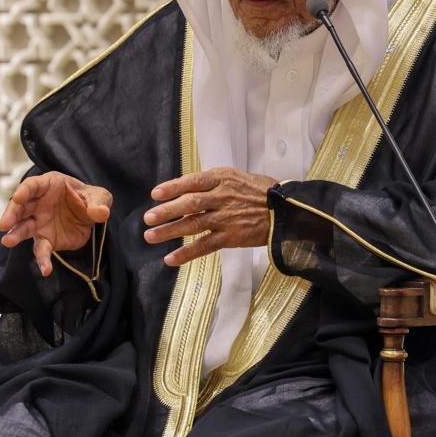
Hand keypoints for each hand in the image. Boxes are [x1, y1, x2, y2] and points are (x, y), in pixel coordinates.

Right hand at [0, 172, 112, 276]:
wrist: (91, 216)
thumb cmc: (90, 198)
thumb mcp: (100, 196)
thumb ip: (99, 202)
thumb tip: (100, 213)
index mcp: (49, 185)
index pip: (32, 186)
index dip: (24, 191)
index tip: (18, 198)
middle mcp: (38, 203)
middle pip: (21, 208)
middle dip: (12, 214)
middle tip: (4, 224)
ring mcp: (39, 222)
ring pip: (24, 228)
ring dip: (15, 235)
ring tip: (7, 241)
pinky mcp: (46, 239)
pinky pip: (41, 250)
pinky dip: (42, 259)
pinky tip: (45, 269)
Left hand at [143, 167, 276, 265]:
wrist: (287, 210)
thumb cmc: (261, 192)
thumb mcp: (238, 178)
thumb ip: (214, 183)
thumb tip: (188, 190)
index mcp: (223, 178)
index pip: (192, 181)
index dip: (172, 188)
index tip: (155, 194)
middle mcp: (222, 197)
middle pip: (189, 203)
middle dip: (166, 211)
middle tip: (148, 218)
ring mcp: (226, 218)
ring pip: (193, 224)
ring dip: (169, 231)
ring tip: (150, 236)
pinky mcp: (231, 237)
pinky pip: (204, 246)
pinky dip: (186, 253)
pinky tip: (170, 258)